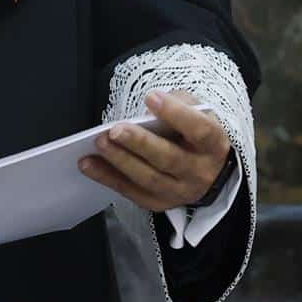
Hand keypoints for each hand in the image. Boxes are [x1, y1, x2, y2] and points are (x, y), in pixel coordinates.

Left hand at [79, 90, 231, 213]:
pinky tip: (88, 164)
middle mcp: (199, 172)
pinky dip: (108, 178)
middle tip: (115, 130)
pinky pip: (132, 193)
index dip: (176, 114)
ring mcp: (180, 192)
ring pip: (148, 179)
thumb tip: (149, 109)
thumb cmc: (196, 135)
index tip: (151, 97)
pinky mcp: (160, 203)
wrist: (210, 173)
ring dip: (120, 161)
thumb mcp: (199, 113)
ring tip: (99, 144)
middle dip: (139, 143)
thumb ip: (179, 104)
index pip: (198, 129)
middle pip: (169, 159)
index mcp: (213, 144)